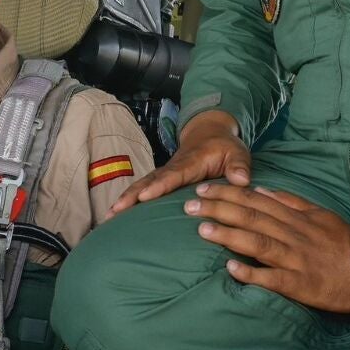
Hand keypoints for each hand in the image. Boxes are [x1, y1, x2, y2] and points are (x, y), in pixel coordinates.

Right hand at [107, 110, 250, 217]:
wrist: (209, 133)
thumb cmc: (224, 147)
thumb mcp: (238, 153)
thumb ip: (239, 166)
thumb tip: (240, 180)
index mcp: (190, 162)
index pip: (173, 175)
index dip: (159, 186)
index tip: (145, 196)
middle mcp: (172, 167)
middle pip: (148, 181)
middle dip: (132, 195)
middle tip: (116, 210)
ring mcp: (164, 173)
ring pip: (141, 185)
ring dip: (125, 199)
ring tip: (109, 216)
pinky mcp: (160, 180)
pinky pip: (143, 189)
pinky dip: (129, 200)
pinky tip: (116, 215)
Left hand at [189, 183, 349, 313]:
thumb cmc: (344, 242)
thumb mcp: (320, 214)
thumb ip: (291, 201)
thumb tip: (263, 189)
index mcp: (295, 218)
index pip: (255, 201)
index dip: (227, 195)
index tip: (202, 190)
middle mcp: (293, 235)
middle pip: (251, 218)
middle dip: (218, 210)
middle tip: (188, 207)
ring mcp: (296, 259)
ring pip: (258, 243)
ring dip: (229, 236)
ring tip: (202, 230)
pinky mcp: (302, 284)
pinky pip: (274, 278)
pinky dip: (252, 273)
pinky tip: (231, 269)